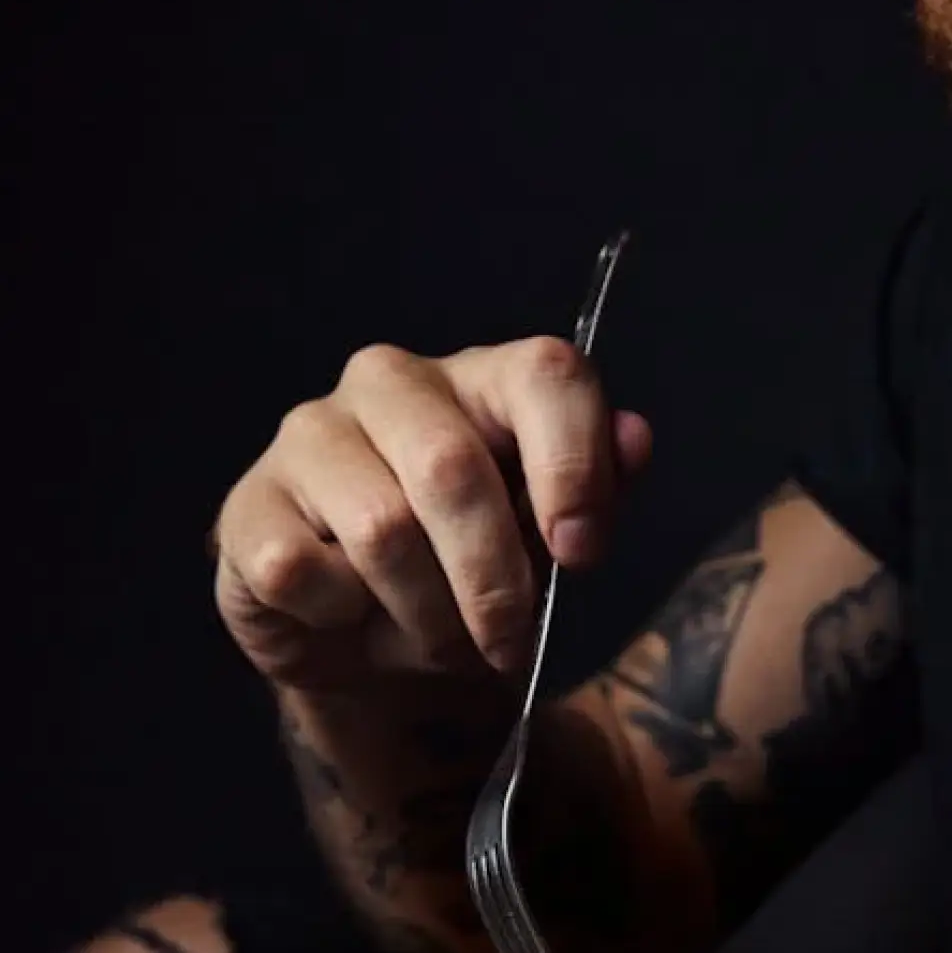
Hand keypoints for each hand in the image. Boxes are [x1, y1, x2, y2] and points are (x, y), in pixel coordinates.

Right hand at [212, 338, 652, 690]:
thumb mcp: (550, 538)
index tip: (581, 555)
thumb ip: (599, 487)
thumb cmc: (475, 570)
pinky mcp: (249, 503)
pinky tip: (350, 615)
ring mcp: (310, 434)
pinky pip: (302, 571)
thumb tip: (635, 438)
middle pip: (453, 470)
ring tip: (439, 638)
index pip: (545, 375)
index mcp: (486, 378)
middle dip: (494, 580)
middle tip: (509, 643)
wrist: (374, 641)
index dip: (572, 467)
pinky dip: (342, 618)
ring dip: (425, 613)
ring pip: (381, 530)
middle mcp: (393, 383)